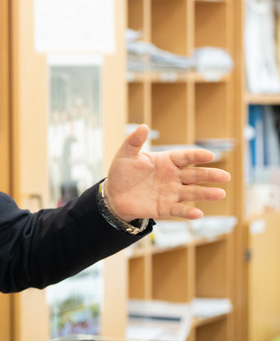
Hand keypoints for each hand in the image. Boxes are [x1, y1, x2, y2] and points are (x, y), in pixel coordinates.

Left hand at [104, 124, 230, 220]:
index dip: (197, 156)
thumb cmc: (122, 173)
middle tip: (225, 176)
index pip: (185, 157)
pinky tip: (198, 213)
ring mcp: (171, 193)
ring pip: (192, 192)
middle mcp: (173, 177)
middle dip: (210, 175)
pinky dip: (189, 212)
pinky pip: (179, 210)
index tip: (210, 156)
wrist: (114, 195)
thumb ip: (134, 141)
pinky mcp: (166, 208)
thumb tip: (143, 126)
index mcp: (167, 161)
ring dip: (206, 194)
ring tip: (220, 193)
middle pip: (195, 175)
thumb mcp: (125, 155)